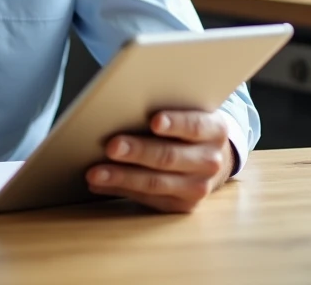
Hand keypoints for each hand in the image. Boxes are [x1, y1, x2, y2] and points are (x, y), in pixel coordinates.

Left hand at [85, 110, 233, 212]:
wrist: (210, 159)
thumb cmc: (188, 129)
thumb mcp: (189, 113)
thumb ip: (167, 111)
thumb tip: (124, 105)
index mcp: (215, 130)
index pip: (195, 125)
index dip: (175, 123)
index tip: (154, 121)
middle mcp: (211, 161)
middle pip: (170, 156)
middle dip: (138, 151)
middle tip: (111, 146)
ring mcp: (199, 187)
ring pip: (156, 183)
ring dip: (121, 177)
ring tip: (95, 172)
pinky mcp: (183, 206)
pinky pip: (148, 199)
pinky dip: (120, 190)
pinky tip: (100, 184)